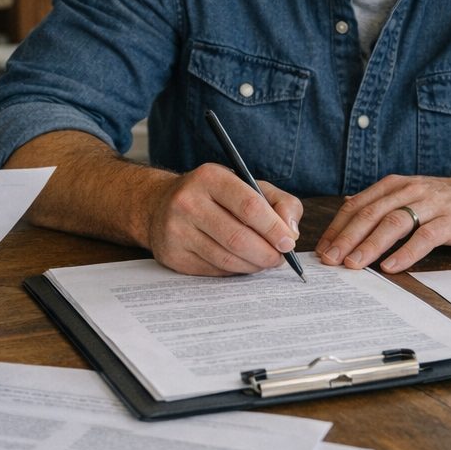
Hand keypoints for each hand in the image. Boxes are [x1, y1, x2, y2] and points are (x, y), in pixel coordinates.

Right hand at [145, 163, 302, 276]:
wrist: (159, 204)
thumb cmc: (213, 195)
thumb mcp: (246, 185)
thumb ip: (279, 202)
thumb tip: (291, 232)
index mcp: (210, 178)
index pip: (249, 206)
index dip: (274, 228)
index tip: (289, 242)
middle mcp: (188, 202)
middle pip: (238, 238)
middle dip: (267, 253)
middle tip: (279, 258)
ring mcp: (177, 230)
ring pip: (227, 259)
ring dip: (252, 266)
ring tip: (263, 261)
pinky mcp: (173, 255)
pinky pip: (214, 271)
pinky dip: (234, 271)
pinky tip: (239, 263)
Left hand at [315, 174, 450, 272]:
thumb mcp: (413, 194)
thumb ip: (383, 202)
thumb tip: (348, 207)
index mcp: (397, 185)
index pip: (359, 205)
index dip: (337, 227)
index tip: (321, 249)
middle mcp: (411, 190)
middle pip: (371, 213)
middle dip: (346, 238)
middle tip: (328, 260)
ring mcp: (433, 204)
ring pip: (394, 223)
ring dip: (370, 245)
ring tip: (353, 264)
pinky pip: (425, 237)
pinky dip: (406, 252)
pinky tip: (391, 266)